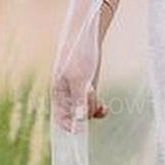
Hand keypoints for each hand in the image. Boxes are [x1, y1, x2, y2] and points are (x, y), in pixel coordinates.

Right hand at [52, 9, 110, 131]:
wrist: (87, 35)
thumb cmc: (78, 55)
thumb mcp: (80, 79)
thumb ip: (79, 100)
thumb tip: (80, 121)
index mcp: (58, 93)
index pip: (60, 117)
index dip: (69, 126)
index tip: (80, 130)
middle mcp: (67, 95)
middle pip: (75, 116)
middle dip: (85, 113)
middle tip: (93, 97)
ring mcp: (78, 91)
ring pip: (85, 111)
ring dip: (94, 112)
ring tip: (103, 107)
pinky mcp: (89, 86)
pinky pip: (92, 104)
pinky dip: (98, 108)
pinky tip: (106, 107)